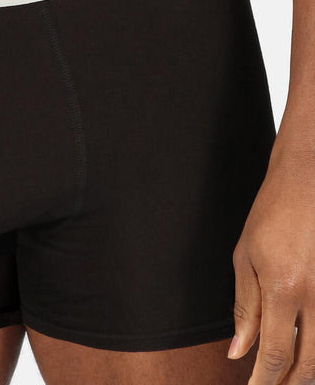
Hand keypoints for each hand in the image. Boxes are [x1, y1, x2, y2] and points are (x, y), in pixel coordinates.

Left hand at [228, 149, 314, 383]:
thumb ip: (245, 308)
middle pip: (311, 365)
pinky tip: (309, 349)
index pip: (276, 353)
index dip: (264, 382)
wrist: (307, 181)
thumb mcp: (246, 257)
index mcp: (284, 288)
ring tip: (288, 377)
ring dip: (309, 373)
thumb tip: (238, 352)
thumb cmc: (271, 214)